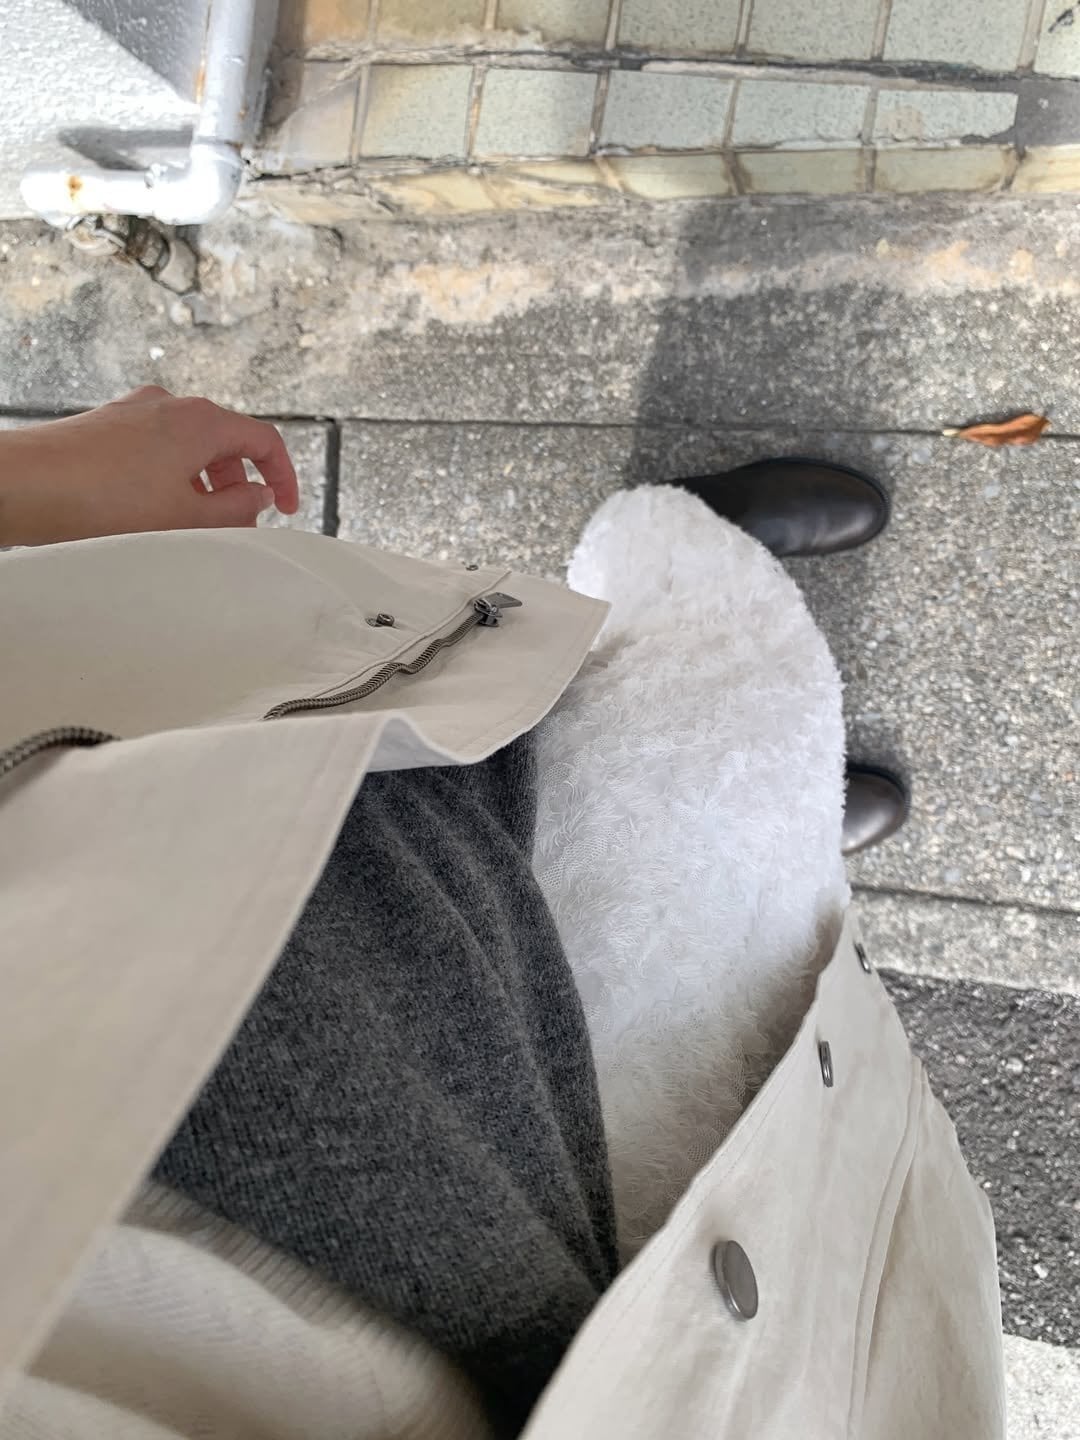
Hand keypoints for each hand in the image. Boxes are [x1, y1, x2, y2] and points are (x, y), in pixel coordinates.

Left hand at [0, 386, 298, 545]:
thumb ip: (238, 508)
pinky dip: (169, 478)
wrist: (26, 486)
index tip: (286, 508)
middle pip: (226, 443)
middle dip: (238, 485)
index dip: (284, 477)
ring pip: (189, 448)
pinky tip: (151, 513)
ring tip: (189, 525)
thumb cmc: (103, 498)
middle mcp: (170, 405)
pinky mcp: (108, 427)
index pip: (264, 441)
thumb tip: (260, 496)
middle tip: (235, 525)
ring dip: (202, 485)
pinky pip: (156, 450)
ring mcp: (136, 412)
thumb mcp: (188, 517)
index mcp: (201, 420)